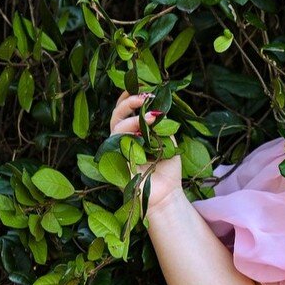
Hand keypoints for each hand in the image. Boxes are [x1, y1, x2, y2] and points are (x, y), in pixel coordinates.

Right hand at [108, 91, 183, 211]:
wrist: (167, 195)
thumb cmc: (166, 170)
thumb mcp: (168, 142)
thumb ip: (162, 126)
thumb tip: (157, 109)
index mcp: (131, 133)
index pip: (124, 112)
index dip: (129, 98)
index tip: (143, 89)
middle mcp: (121, 140)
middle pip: (116, 115)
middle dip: (129, 103)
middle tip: (145, 97)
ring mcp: (117, 151)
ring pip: (116, 128)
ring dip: (133, 119)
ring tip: (152, 116)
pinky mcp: (117, 162)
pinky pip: (118, 144)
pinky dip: (130, 136)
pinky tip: (144, 133)